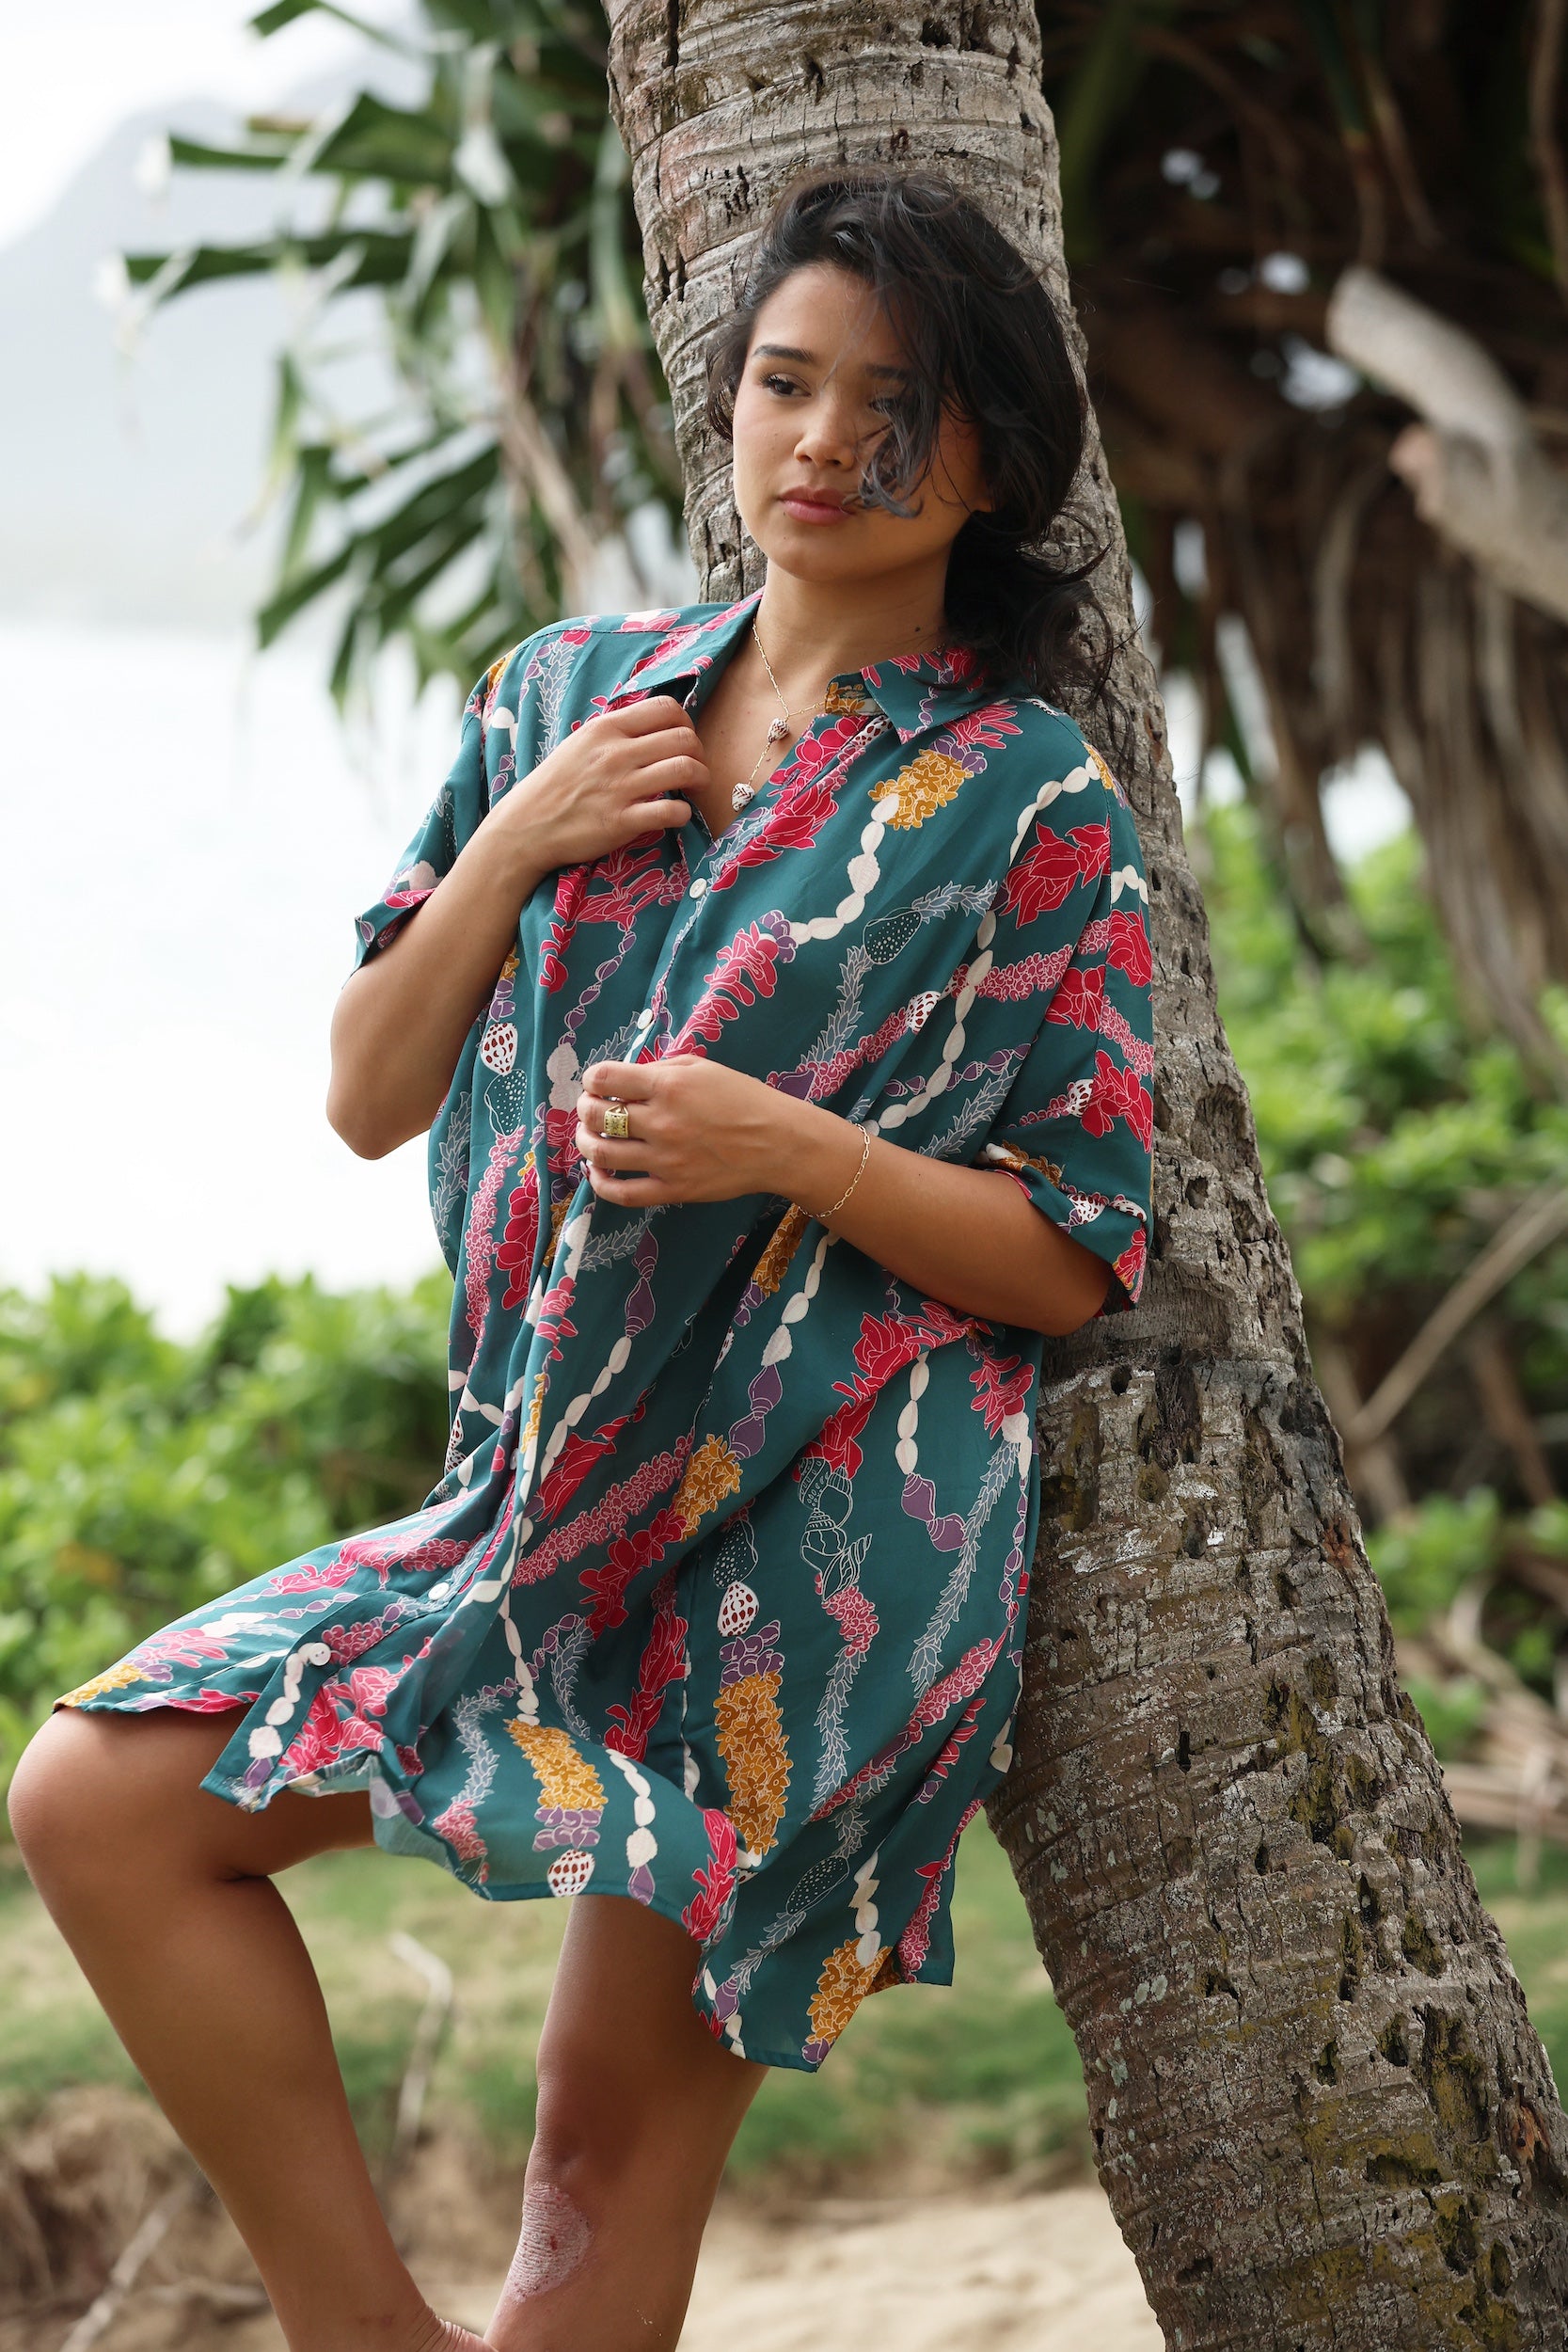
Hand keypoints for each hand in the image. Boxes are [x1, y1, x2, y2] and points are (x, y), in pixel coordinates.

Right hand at [497, 696, 704, 868]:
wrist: (525, 826)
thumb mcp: (581, 743)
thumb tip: (652, 725)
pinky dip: (684, 813)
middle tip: (694, 768)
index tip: (682, 741)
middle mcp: (616, 753)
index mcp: (606, 728)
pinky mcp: (622, 821)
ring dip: (701, 780)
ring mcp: (620, 787)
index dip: (685, 723)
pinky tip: (677, 815)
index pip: (666, 708)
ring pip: (685, 769)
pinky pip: (672, 811)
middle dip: (699, 753)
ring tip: (694, 790)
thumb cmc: (555, 784)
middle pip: (684, 738)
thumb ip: (616, 733)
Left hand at [574, 1056, 803, 1206]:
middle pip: (596, 1116)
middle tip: (590, 1108)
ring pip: (601, 1153)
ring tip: (589, 1136)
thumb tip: (624, 1079)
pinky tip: (598, 1172)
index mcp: (667, 1086)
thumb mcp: (702, 1068)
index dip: (592, 1078)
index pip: (604, 1078)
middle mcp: (661, 1123)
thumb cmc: (742, 1099)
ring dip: (585, 1142)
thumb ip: (660, 1070)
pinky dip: (600, 1184)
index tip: (597, 1083)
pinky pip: (622, 1193)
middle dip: (584, 1108)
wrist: (777, 1143)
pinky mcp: (672, 1189)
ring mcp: (664, 1160)